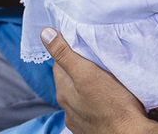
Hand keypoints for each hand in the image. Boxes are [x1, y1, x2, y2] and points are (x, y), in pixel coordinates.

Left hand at [42, 27, 157, 133]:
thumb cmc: (113, 104)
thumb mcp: (87, 73)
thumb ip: (65, 54)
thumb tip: (44, 33)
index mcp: (63, 91)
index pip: (59, 63)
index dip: (70, 51)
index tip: (84, 43)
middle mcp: (66, 108)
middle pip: (69, 79)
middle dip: (79, 67)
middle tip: (97, 58)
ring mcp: (78, 120)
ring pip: (79, 94)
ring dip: (87, 85)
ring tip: (104, 77)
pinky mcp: (91, 128)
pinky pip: (89, 108)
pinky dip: (94, 100)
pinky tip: (106, 98)